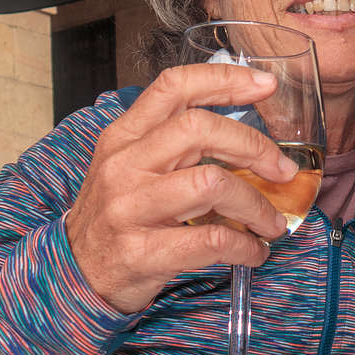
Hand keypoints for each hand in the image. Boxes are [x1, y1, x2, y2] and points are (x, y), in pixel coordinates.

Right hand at [66, 64, 297, 313]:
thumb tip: (248, 135)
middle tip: (282, 170)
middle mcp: (124, 165)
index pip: (174, 86)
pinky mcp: (141, 252)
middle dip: (254, 147)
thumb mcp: (130, 166)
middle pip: (199, 129)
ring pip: (211, 184)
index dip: (225, 79)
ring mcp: (130, 209)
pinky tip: (253, 251)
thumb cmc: (115, 216)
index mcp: (124, 136)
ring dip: (256, 205)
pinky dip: (245, 246)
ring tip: (272, 223)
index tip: (265, 84)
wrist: (72, 275)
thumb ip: (174, 142)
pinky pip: (210, 240)